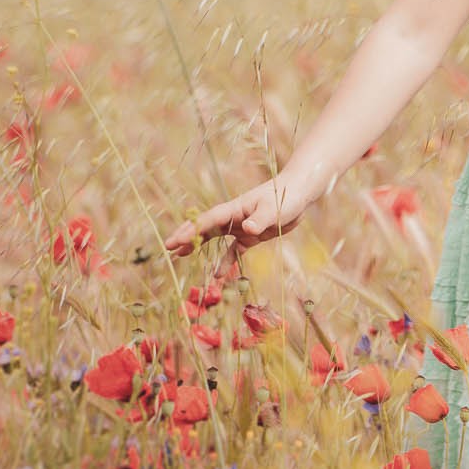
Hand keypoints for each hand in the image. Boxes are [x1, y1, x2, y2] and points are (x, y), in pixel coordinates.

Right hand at [164, 175, 312, 262]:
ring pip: (215, 237)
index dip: (190, 231)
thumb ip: (259, 220)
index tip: (173, 241)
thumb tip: (246, 229)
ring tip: (181, 256)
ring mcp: (241, 226)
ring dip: (199, 246)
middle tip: (169, 248)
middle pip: (205, 227)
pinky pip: (234, 250)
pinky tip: (218, 274)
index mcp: (234, 209)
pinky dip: (226, 261)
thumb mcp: (273, 209)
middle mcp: (233, 217)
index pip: (207, 221)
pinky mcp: (251, 235)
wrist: (299, 194)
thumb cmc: (285, 197)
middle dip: (186, 236)